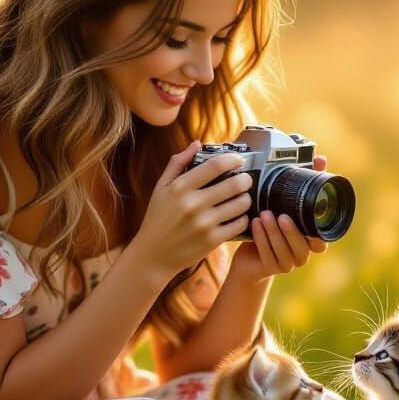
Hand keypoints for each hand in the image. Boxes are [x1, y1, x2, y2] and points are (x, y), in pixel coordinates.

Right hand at [132, 141, 253, 278]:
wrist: (152, 255)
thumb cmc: (157, 219)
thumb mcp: (161, 188)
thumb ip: (177, 163)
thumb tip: (197, 144)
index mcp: (180, 188)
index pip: (215, 165)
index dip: (233, 159)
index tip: (239, 160)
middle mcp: (193, 204)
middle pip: (234, 184)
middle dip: (245, 179)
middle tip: (244, 180)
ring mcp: (204, 224)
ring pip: (241, 204)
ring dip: (246, 198)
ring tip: (242, 198)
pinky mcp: (212, 241)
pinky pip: (239, 224)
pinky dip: (243, 218)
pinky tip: (237, 216)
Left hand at [230, 154, 329, 282]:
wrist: (250, 256)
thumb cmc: (273, 226)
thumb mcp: (287, 205)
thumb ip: (305, 185)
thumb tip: (321, 159)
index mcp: (312, 240)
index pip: (323, 237)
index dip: (319, 226)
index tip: (310, 211)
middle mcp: (303, 254)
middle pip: (304, 246)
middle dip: (292, 231)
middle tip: (280, 215)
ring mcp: (288, 264)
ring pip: (285, 251)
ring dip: (274, 233)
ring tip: (263, 216)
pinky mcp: (271, 268)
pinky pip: (268, 256)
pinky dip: (261, 240)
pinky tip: (253, 226)